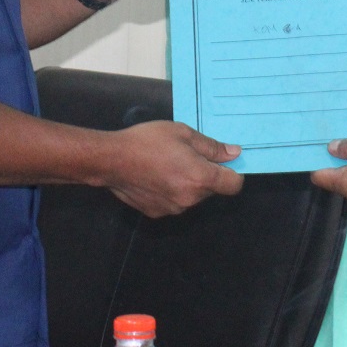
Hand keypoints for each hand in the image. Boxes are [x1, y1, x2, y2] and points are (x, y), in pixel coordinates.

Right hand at [97, 120, 242, 216]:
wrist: (111, 160)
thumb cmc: (148, 141)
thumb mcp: (183, 133)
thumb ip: (211, 147)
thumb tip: (234, 153)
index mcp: (200, 178)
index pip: (234, 185)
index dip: (233, 173)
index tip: (223, 162)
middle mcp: (191, 199)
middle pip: (212, 190)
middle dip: (206, 175)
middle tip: (186, 156)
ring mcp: (174, 209)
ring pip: (193, 197)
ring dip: (188, 184)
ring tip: (167, 165)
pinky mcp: (158, 213)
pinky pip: (175, 202)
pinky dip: (172, 191)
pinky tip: (155, 177)